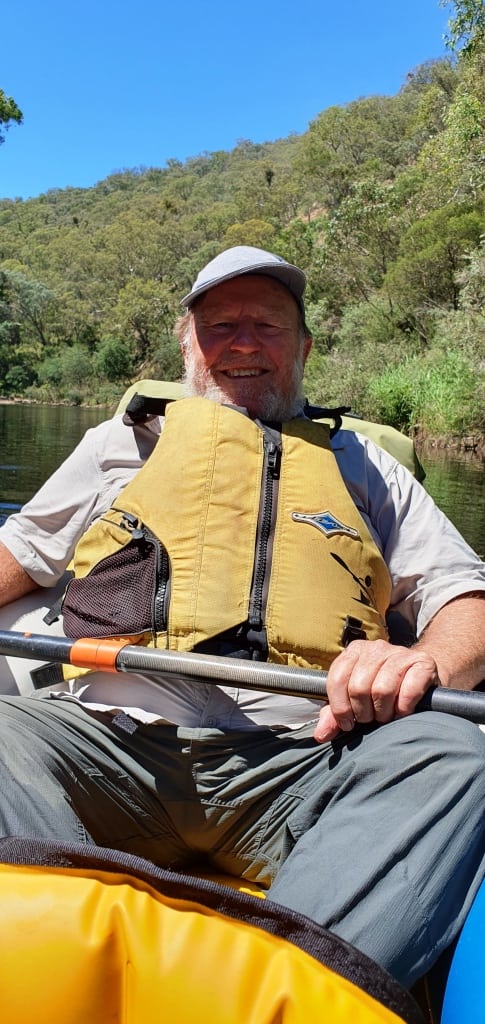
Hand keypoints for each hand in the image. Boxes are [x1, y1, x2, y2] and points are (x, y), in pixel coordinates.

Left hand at [314, 639, 438, 742]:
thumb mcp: (354, 700)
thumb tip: (321, 734)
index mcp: (355, 651)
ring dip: (383, 713)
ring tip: (386, 716)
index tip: (347, 723)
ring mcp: (401, 653)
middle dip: (363, 712)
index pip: (337, 678)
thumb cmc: (382, 691)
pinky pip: (408, 692)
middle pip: (359, 686)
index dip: (340, 707)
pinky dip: (403, 709)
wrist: (421, 678)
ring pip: (382, 690)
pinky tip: (403, 711)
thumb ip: (333, 715)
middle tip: (371, 719)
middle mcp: (376, 648)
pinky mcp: (423, 663)